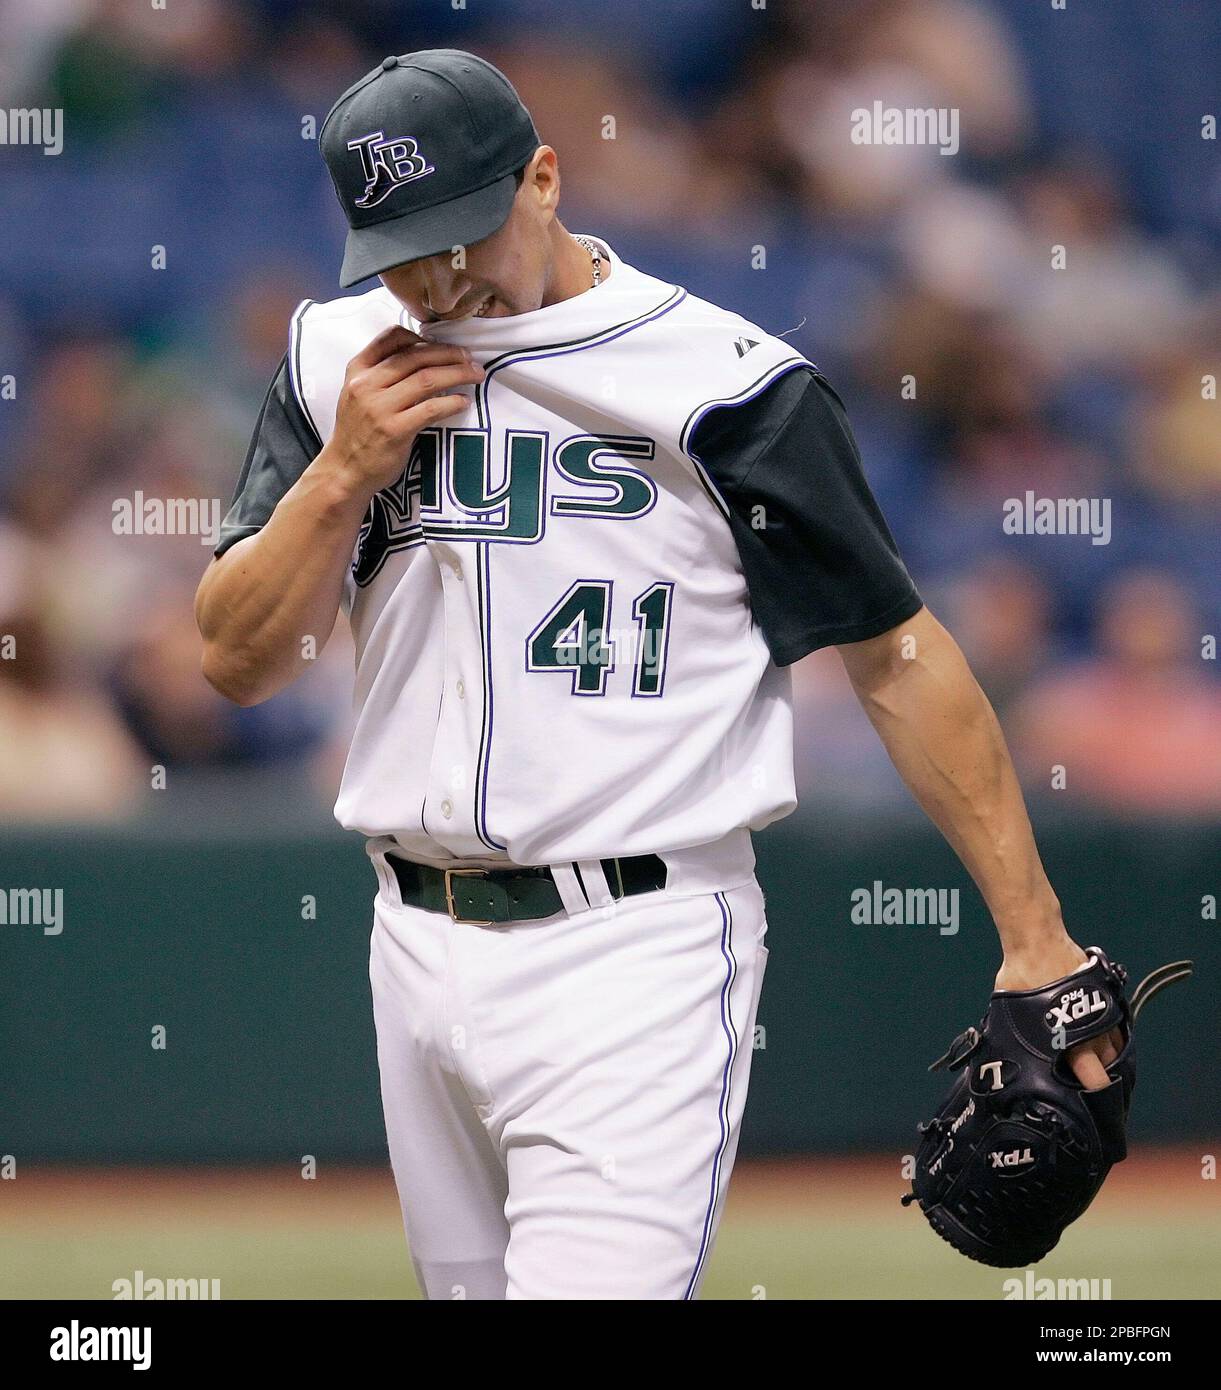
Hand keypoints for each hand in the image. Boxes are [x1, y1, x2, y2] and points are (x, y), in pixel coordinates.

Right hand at [326, 324, 484, 494]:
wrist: (344, 470)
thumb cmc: (357, 432)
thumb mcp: (359, 393)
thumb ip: (382, 374)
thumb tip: (423, 356)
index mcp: (358, 369)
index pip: (391, 337)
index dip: (422, 336)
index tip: (443, 345)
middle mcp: (366, 384)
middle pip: (416, 356)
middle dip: (449, 354)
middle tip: (470, 358)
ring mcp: (379, 407)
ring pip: (426, 379)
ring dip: (457, 374)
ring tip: (475, 375)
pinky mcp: (394, 430)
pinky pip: (430, 409)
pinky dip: (451, 402)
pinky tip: (462, 402)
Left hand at [995, 935, 1123, 1090]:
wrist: (1038, 940)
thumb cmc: (1021, 975)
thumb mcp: (1010, 1011)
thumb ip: (1017, 1035)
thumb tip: (1002, 1052)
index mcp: (1069, 1040)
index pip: (1093, 1078)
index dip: (1092, 1092)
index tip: (1084, 1100)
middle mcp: (1091, 1030)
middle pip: (1108, 1066)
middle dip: (1101, 1077)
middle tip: (1089, 1084)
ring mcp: (1102, 1012)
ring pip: (1114, 1046)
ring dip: (1106, 1055)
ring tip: (1094, 1063)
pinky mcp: (1107, 996)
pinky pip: (1115, 1023)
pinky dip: (1110, 1033)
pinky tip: (1100, 1037)